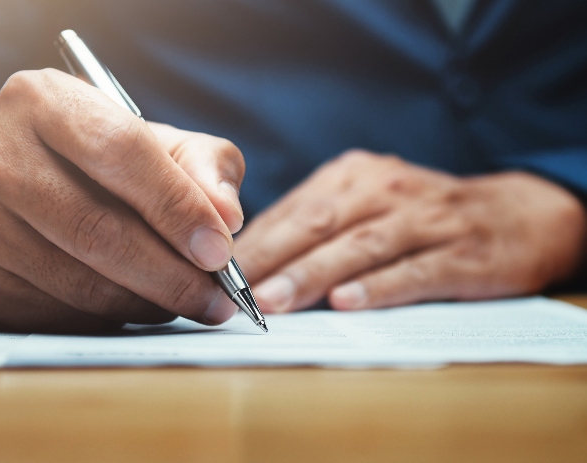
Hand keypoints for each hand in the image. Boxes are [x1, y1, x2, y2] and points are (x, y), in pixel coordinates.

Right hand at [0, 69, 245, 332]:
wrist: (15, 187)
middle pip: (96, 229)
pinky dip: (111, 319)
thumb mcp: (156, 142)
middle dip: (171, 274)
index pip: (119, 150)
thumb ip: (203, 166)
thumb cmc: (99, 162)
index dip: (176, 206)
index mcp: (42, 99)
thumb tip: (226, 218)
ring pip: (79, 283)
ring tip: (187, 303)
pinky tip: (137, 306)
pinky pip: (58, 313)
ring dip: (147, 303)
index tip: (220, 251)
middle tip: (217, 300)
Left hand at [235, 150, 585, 312]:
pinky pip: (414, 270)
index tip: (214, 270)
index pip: (294, 210)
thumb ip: (317, 226)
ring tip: (273, 301)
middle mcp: (385, 189)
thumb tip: (251, 261)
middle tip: (230, 289)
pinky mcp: (462, 252)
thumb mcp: (368, 204)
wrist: (518, 215)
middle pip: (319, 224)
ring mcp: (426, 218)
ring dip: (312, 274)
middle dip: (271, 258)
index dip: (254, 243)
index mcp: (354, 176)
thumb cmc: (421, 217)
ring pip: (359, 246)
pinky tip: (347, 303)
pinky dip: (379, 286)